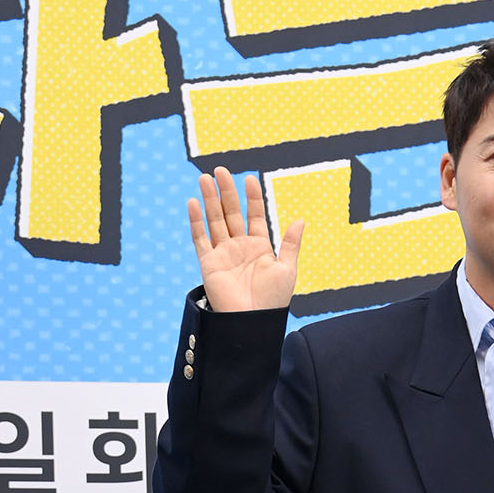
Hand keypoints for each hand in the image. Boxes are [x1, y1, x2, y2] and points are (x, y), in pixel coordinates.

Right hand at [188, 167, 303, 312]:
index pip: (254, 215)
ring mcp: (223, 254)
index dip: (252, 197)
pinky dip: (196, 221)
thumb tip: (300, 219)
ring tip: (204, 178)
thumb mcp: (287, 269)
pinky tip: (193, 202)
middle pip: (231, 213)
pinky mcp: (208, 263)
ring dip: (209, 199)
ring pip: (214, 220)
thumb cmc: (273, 301)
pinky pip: (200, 238)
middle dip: (226, 192)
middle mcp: (239, 247)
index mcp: (259, 247)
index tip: (249, 178)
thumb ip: (291, 244)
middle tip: (221, 170)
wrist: (252, 322)